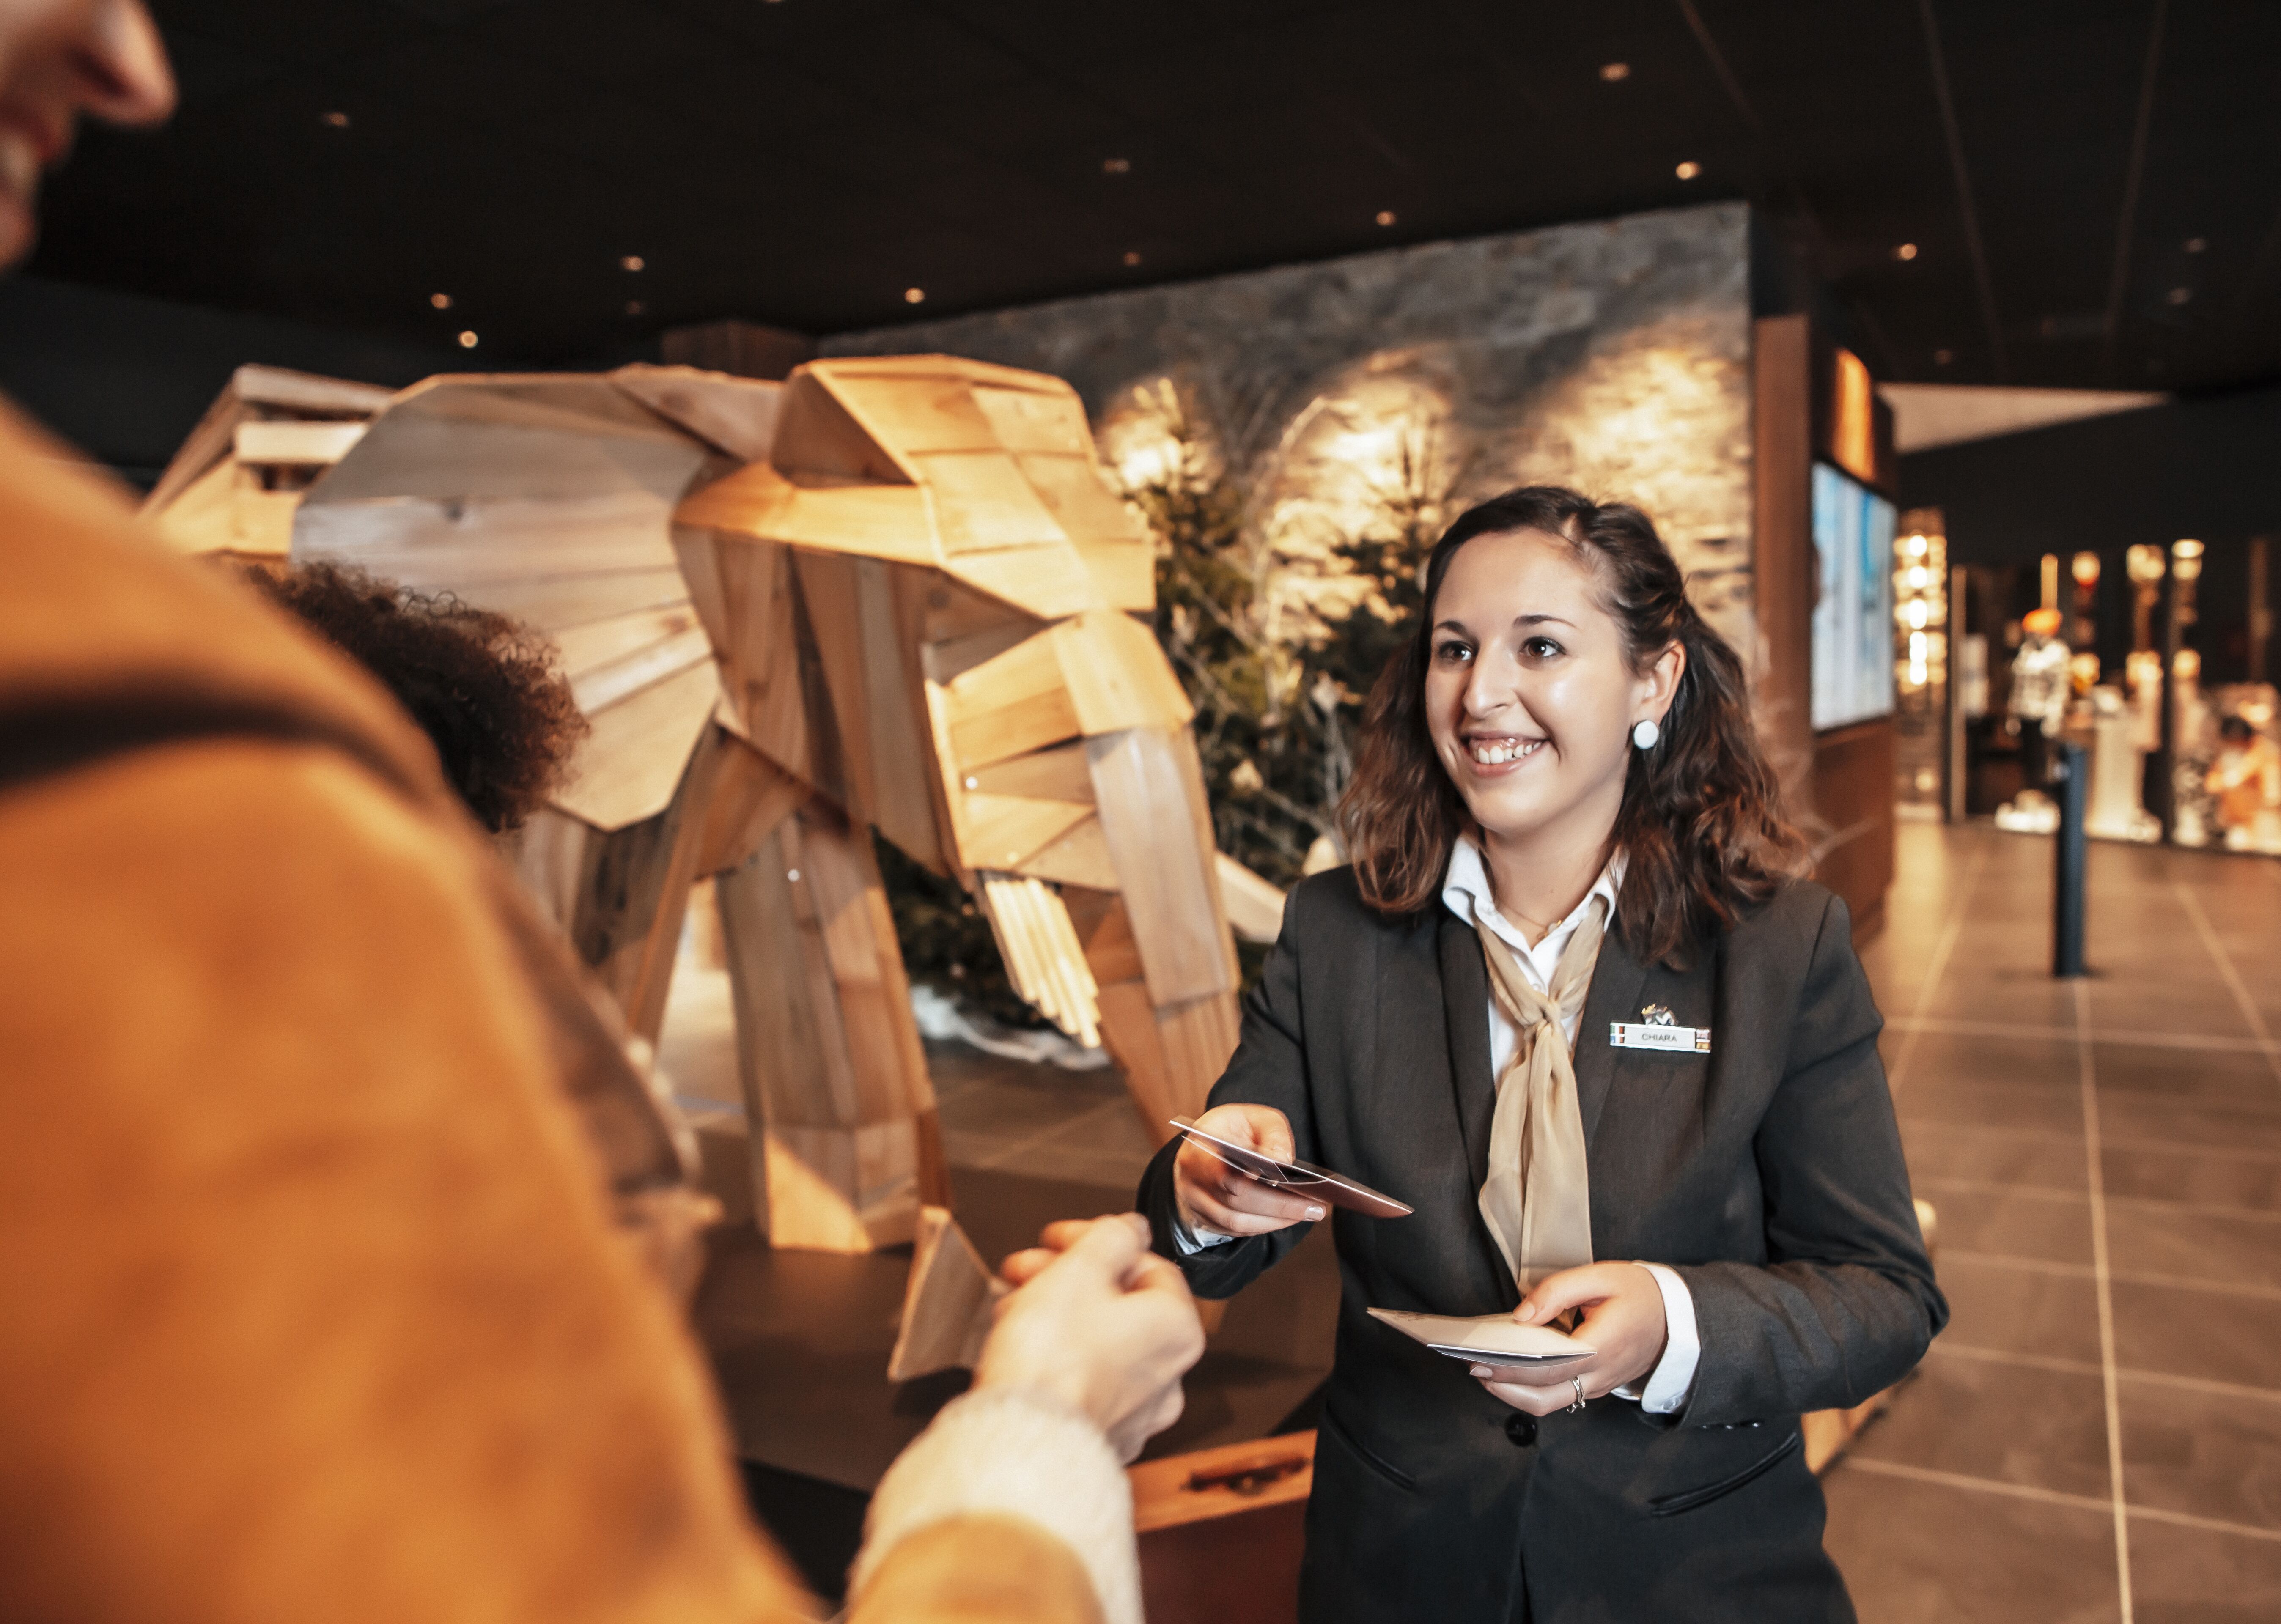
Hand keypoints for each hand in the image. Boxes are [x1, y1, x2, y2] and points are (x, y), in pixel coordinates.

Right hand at [978, 1214, 1205, 1461]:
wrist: (1020, 1444)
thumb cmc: (1050, 1361)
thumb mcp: (1080, 1270)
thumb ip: (1111, 1237)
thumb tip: (1130, 1229)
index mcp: (1177, 1329)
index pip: (1147, 1264)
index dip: (1096, 1241)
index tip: (1059, 1238)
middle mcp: (1168, 1375)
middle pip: (1119, 1303)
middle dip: (1068, 1276)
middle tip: (1028, 1268)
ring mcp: (1136, 1413)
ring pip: (1098, 1341)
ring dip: (1056, 1312)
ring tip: (1014, 1306)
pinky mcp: (1101, 1437)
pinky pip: (1083, 1381)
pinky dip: (1056, 1356)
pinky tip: (1022, 1345)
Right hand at [1171, 1103, 1322, 1238]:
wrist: (1209, 1144)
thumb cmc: (1236, 1129)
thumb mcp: (1256, 1117)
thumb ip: (1272, 1133)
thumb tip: (1283, 1161)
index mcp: (1200, 1145)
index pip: (1222, 1171)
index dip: (1253, 1183)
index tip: (1288, 1184)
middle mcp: (1190, 1177)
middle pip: (1235, 1201)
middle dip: (1278, 1206)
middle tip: (1316, 1207)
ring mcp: (1194, 1201)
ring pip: (1235, 1222)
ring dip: (1275, 1221)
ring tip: (1309, 1213)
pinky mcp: (1204, 1218)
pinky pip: (1235, 1230)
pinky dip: (1264, 1226)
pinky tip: (1289, 1218)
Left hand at [1469, 1263, 1668, 1416]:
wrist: (1677, 1317)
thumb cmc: (1640, 1294)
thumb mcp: (1601, 1276)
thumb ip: (1556, 1292)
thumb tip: (1520, 1315)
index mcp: (1603, 1345)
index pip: (1549, 1368)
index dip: (1510, 1368)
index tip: (1480, 1359)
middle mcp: (1601, 1373)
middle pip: (1545, 1397)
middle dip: (1503, 1386)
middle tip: (1473, 1367)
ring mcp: (1600, 1384)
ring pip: (1551, 1404)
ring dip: (1514, 1393)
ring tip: (1485, 1370)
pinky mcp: (1597, 1385)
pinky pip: (1561, 1396)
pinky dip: (1532, 1389)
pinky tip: (1511, 1369)